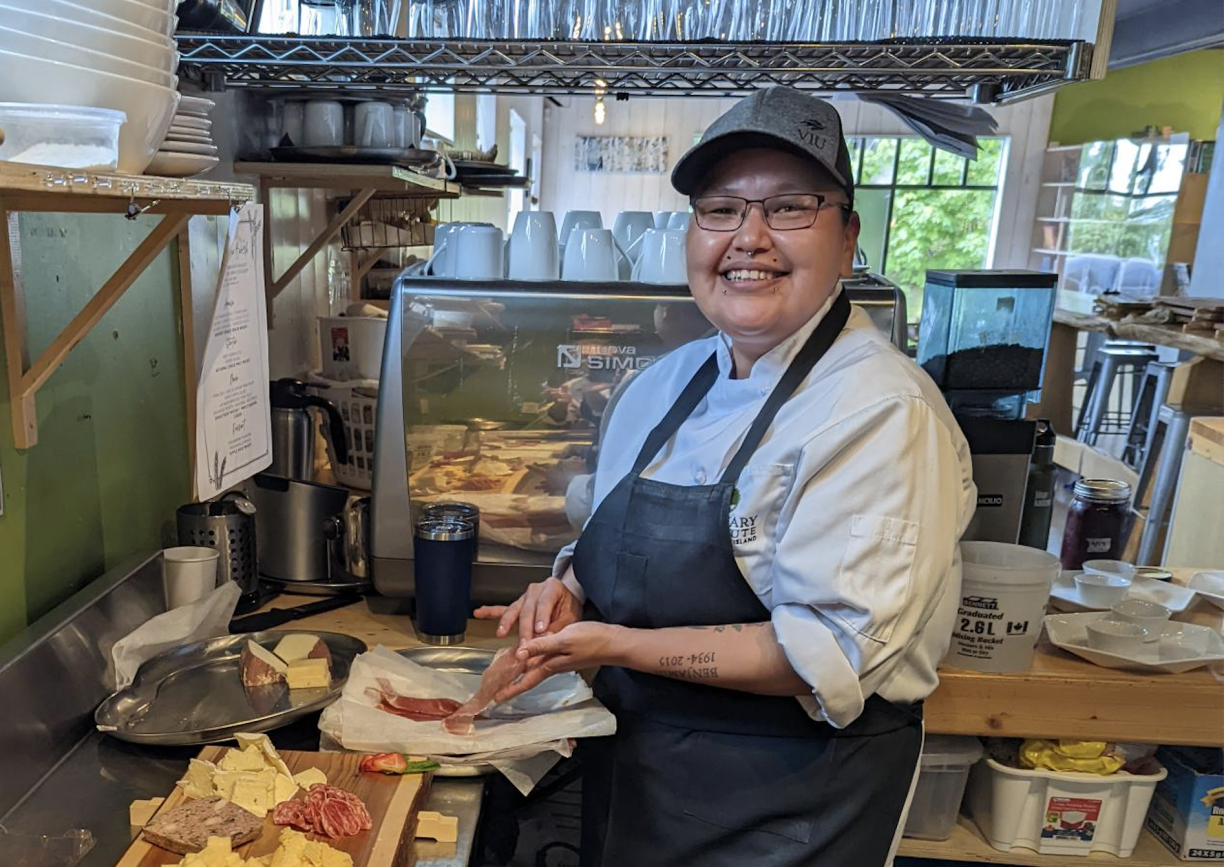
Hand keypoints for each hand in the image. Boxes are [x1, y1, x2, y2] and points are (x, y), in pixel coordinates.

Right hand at [473, 576, 581, 644]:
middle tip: (525, 643)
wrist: (566, 601)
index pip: (545, 602)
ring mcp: (524, 598)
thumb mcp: (571, 616)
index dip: (542, 616)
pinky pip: (502, 609)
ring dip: (507, 623)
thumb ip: (559, 627)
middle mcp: (536, 590)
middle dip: (525, 628)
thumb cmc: (568, 608)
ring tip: (501, 633)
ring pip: (514, 610)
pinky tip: (479, 613)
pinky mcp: (517, 606)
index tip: (540, 630)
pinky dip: (491, 612)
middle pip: (528, 609)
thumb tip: (547, 639)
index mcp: (552, 587)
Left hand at [493, 622, 623, 701]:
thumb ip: (542, 646)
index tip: (496, 698)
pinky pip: (545, 659)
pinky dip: (534, 659)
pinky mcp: (567, 652)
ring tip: (508, 673)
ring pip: (536, 668)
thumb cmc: (592, 640)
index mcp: (551, 664)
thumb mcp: (564, 639)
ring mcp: (561, 660)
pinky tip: (530, 654)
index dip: (511, 689)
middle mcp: (554, 665)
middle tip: (497, 689)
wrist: (614, 642)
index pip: (527, 680)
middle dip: (513, 683)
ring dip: (522, 672)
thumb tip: (520, 653)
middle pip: (529, 677)